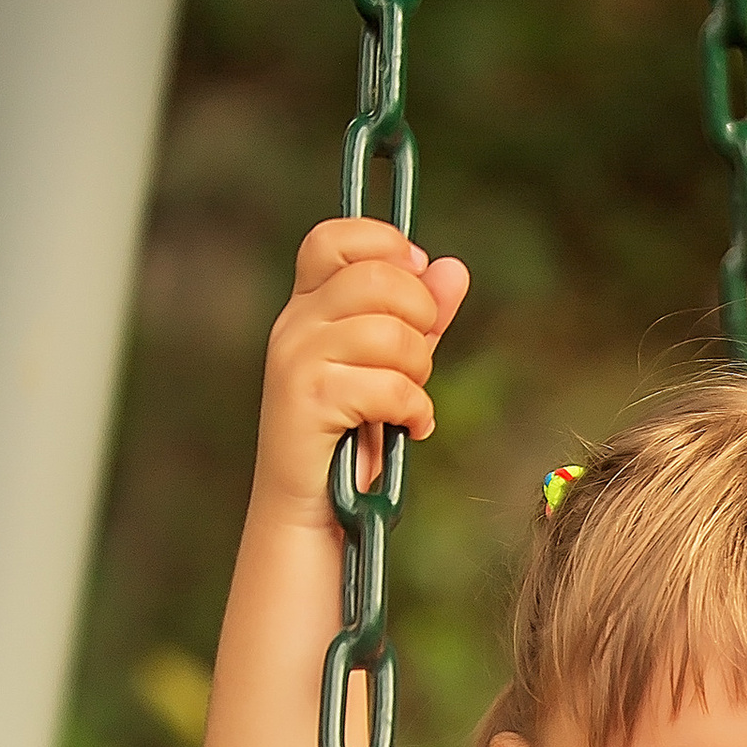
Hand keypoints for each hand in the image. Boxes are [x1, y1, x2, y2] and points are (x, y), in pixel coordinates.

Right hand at [252, 218, 468, 517]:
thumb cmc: (353, 435)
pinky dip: (415, 411)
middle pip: (378, 279)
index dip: (384, 246)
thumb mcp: (391, 364)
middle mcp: (295, 323)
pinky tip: (410, 427)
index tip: (414, 276)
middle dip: (421, 318)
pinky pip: (389, 386)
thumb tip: (452, 267)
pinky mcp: (307, 399)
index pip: (334, 237)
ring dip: (419, 373)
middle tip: (418, 359)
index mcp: (308, 305)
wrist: (312, 509)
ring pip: (391, 334)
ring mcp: (296, 358)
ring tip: (409, 401)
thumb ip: (421, 316)